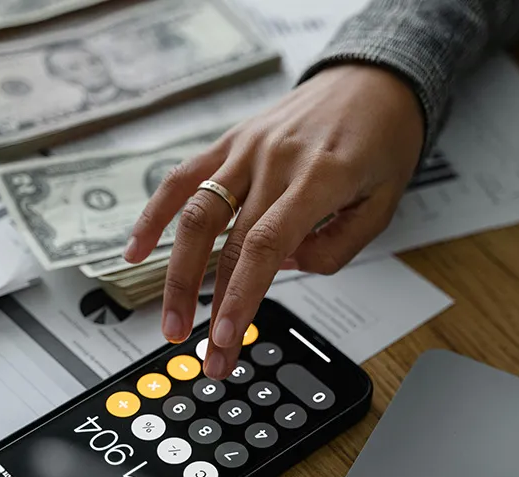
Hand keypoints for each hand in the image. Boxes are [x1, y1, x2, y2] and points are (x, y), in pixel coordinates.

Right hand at [125, 64, 424, 378]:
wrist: (371, 80)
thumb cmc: (382, 140)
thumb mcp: (382, 204)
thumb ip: (335, 247)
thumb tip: (282, 268)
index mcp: (319, 177)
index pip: (265, 246)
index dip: (240, 297)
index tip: (225, 340)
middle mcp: (275, 159)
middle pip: (226, 241)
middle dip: (211, 307)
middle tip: (203, 355)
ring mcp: (247, 147)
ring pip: (195, 214)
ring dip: (177, 274)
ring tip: (169, 321)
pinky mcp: (231, 141)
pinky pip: (183, 178)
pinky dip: (155, 214)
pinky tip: (136, 251)